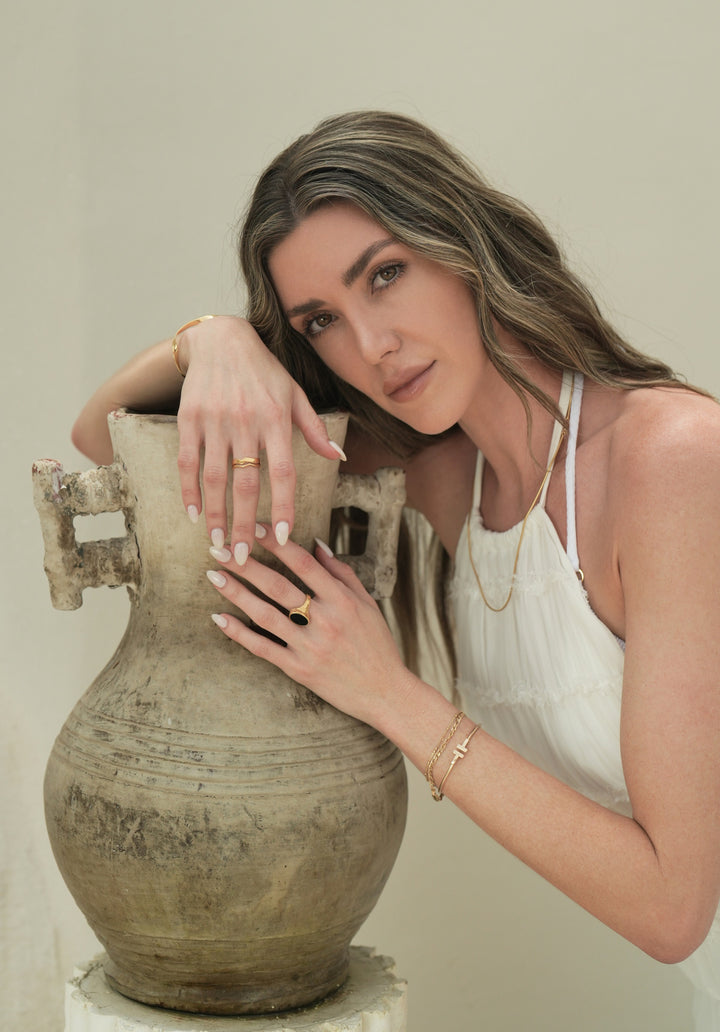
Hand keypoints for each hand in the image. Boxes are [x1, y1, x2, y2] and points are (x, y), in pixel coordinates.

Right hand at [176, 316, 342, 560]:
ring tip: (217, 544)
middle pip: (245, 482)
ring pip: (214, 477)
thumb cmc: (265, 371)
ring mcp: (215, 420)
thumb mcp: (296, 394)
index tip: (280, 536)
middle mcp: (246, 421)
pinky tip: (191, 513)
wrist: (221, 339)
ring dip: (214, 515)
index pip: (283, 472)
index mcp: (277, 419)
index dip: (282, 506)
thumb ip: (314, 428)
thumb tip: (339, 458)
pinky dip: (188, 489)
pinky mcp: (189, 417)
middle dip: (243, 524)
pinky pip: (188, 461)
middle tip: (242, 556)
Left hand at [206, 526, 409, 727]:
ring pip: (264, 615)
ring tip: (213, 575)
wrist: (384, 692)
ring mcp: (309, 646)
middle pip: (277, 586)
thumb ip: (341, 573)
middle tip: (220, 548)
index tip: (254, 527)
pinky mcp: (298, 669)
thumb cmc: (376, 645)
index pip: (303, 563)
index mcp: (342, 600)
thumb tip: (317, 544)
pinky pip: (262, 648)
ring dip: (236, 593)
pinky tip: (219, 618)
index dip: (276, 543)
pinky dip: (238, 633)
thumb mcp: (367, 603)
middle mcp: (324, 621)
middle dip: (245, 564)